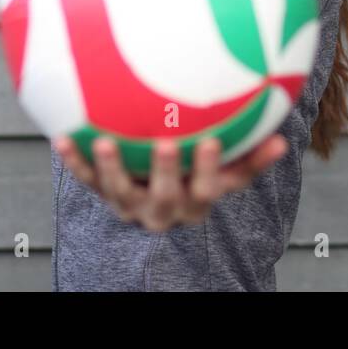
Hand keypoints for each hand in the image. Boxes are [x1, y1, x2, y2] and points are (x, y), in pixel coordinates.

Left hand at [53, 133, 288, 231]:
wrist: (153, 196)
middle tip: (163, 144)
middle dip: (163, 173)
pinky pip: (85, 181)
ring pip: (118, 194)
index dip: (207, 170)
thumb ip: (251, 159)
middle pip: (164, 198)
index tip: (210, 142)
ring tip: (104, 142)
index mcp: (195, 201)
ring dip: (110, 169)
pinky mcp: (102, 194)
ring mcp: (129, 204)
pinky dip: (74, 163)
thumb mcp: (226, 173)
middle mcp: (162, 210)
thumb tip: (285, 139)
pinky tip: (62, 138)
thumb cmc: (197, 175)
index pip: (206, 191)